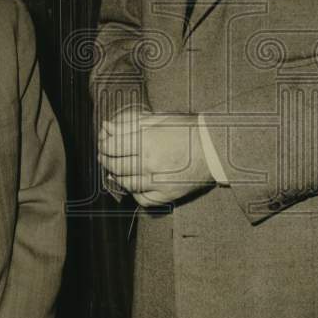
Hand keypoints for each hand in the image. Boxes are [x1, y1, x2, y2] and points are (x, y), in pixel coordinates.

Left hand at [97, 110, 212, 205]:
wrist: (214, 148)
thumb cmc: (187, 129)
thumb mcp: (158, 119)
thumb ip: (130, 124)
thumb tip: (106, 126)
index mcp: (147, 140)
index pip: (112, 146)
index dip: (103, 144)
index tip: (103, 142)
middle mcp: (150, 163)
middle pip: (115, 165)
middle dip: (105, 159)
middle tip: (104, 155)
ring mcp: (158, 181)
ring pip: (126, 183)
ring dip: (117, 175)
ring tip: (117, 168)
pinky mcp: (167, 194)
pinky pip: (142, 198)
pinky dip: (134, 192)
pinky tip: (134, 183)